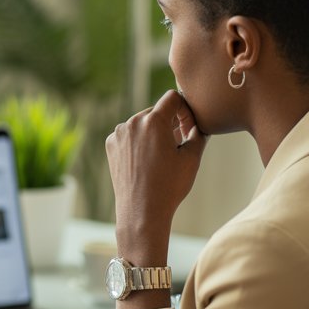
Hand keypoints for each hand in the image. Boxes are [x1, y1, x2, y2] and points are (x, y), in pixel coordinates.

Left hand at [105, 90, 207, 257]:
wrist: (142, 211)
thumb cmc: (170, 186)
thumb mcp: (192, 158)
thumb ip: (198, 132)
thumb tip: (198, 123)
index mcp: (153, 121)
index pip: (173, 98)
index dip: (185, 110)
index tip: (188, 129)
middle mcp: (132, 122)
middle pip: (157, 111)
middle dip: (170, 123)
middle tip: (179, 144)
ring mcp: (119, 134)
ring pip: (142, 123)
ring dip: (154, 132)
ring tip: (163, 156)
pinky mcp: (111, 145)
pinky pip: (129, 134)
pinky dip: (139, 141)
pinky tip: (146, 161)